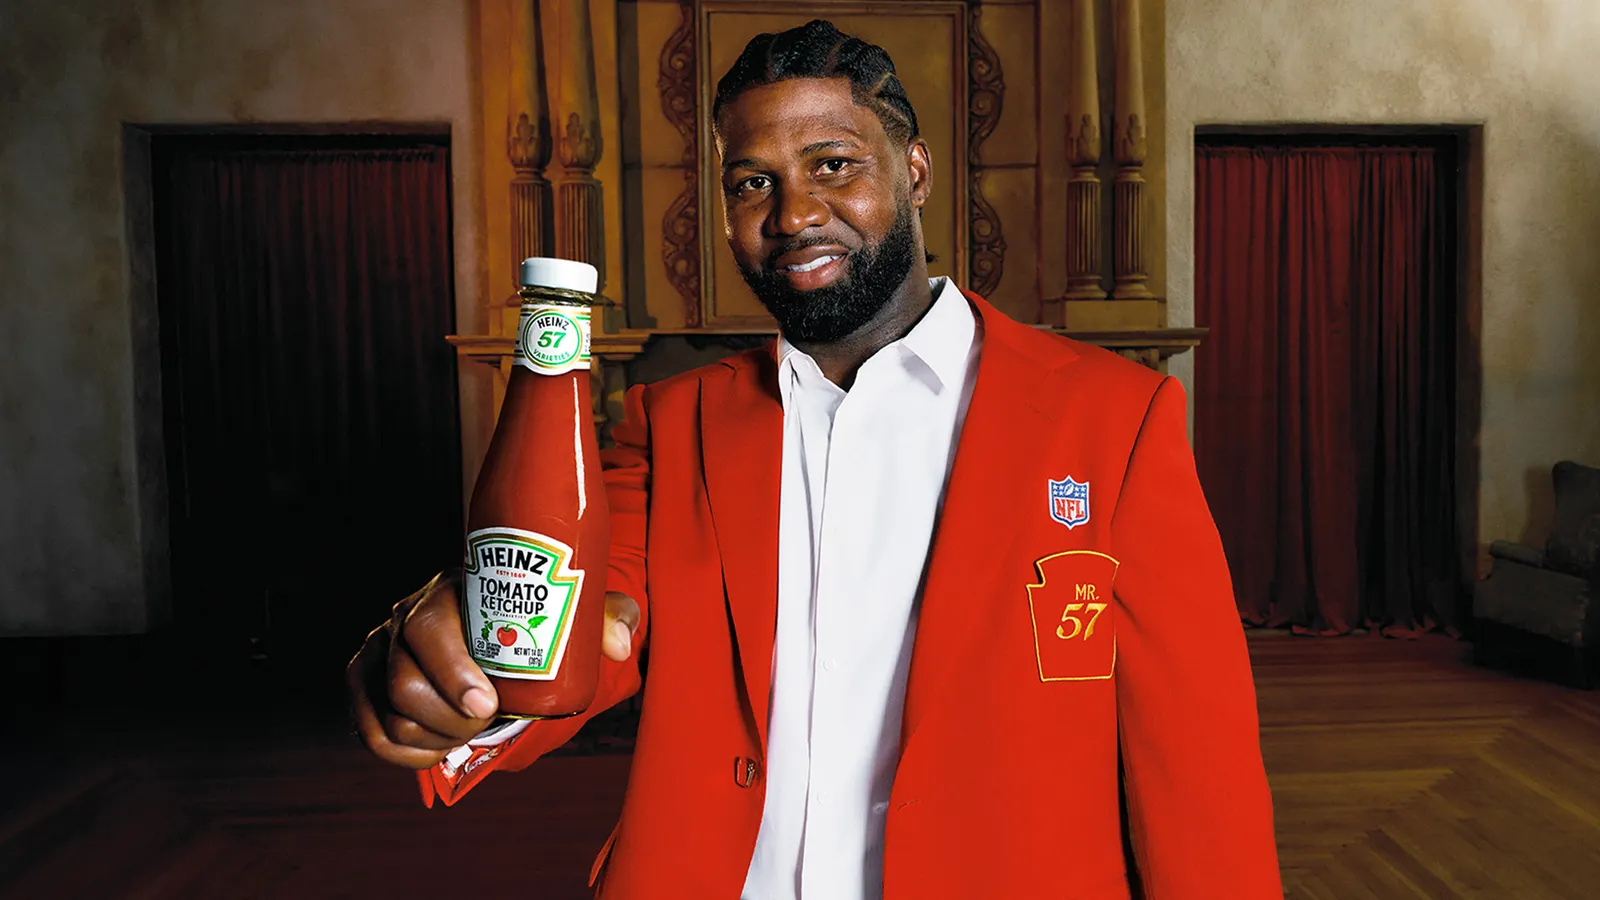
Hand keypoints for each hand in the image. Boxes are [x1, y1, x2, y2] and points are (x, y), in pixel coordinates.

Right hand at [347, 570, 640, 768]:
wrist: (486, 613)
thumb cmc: (528, 611)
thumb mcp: (568, 606)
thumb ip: (602, 615)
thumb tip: (617, 644)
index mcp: (446, 591)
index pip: (429, 631)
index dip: (454, 674)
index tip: (488, 705)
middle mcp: (402, 617)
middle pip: (405, 683)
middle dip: (451, 720)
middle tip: (488, 722)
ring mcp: (377, 651)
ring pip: (390, 715)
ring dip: (434, 738)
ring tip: (469, 732)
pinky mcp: (363, 683)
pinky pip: (370, 733)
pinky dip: (405, 755)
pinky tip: (439, 750)